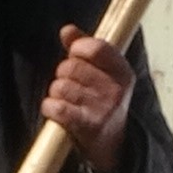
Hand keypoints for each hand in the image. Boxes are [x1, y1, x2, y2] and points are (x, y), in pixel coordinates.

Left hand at [43, 26, 135, 172]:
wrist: (112, 142)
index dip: (78, 48)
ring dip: (56, 92)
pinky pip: (56, 107)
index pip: (96, 48)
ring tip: (66, 100)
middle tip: (70, 84)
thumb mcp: (102, 72)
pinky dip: (50, 107)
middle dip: (63, 74)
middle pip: (71, 67)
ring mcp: (103, 109)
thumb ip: (85, 47)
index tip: (76, 56)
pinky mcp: (88, 126)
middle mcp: (116, 89)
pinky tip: (56, 110)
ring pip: (60, 87)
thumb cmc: (102, 100)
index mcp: (123, 71)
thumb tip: (67, 30)